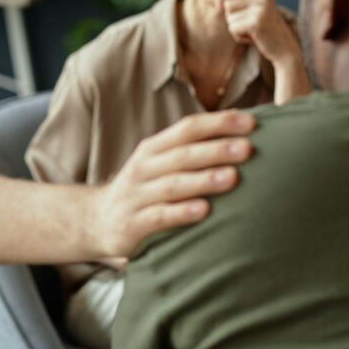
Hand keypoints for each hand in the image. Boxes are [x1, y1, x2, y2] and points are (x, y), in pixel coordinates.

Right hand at [92, 110, 254, 257]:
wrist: (98, 220)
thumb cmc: (144, 189)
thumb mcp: (160, 165)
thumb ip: (191, 153)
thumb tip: (243, 139)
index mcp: (153, 149)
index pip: (187, 129)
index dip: (218, 124)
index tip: (251, 124)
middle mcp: (144, 168)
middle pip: (183, 155)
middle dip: (216, 150)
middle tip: (248, 149)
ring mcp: (136, 195)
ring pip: (172, 184)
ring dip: (203, 180)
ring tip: (232, 178)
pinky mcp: (133, 224)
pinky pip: (159, 216)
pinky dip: (181, 212)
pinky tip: (204, 210)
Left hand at [215, 0, 298, 65]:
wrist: (285, 49)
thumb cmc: (264, 32)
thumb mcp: (254, 13)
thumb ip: (240, 3)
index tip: (219, 7)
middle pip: (227, 3)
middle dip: (229, 17)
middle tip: (244, 25)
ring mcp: (260, 10)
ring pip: (229, 17)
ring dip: (235, 28)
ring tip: (250, 32)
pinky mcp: (257, 22)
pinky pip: (233, 28)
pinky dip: (238, 37)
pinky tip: (252, 39)